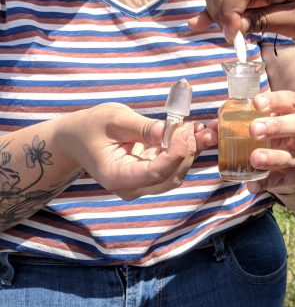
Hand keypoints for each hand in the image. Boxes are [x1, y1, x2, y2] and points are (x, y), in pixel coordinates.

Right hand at [56, 103, 206, 199]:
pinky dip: (185, 150)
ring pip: (176, 173)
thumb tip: (174, 131)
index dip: (177, 153)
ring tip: (204, 127)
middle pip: (171, 176)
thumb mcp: (115, 119)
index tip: (186, 130)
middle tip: (200, 126)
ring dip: (192, 151)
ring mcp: (142, 184)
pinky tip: (194, 131)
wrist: (77, 138)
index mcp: (117, 176)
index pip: (156, 173)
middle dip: (189, 152)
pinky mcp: (150, 176)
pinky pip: (173, 166)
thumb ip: (144, 127)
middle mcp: (131, 187)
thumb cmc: (91, 126)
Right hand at [188, 0, 294, 42]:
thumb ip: (262, 22)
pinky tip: (199, 23)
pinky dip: (215, 7)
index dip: (230, 14)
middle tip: (232, 38)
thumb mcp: (294, 22)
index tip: (231, 37)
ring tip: (233, 32)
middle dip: (220, 13)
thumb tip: (232, 29)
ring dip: (217, 11)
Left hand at [245, 90, 294, 196]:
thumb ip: (245, 120)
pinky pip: (286, 180)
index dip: (276, 101)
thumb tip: (212, 126)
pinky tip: (253, 185)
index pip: (291, 100)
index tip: (256, 103)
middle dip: (277, 127)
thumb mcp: (272, 120)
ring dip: (274, 157)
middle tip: (253, 130)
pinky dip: (268, 183)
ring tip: (254, 158)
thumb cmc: (282, 132)